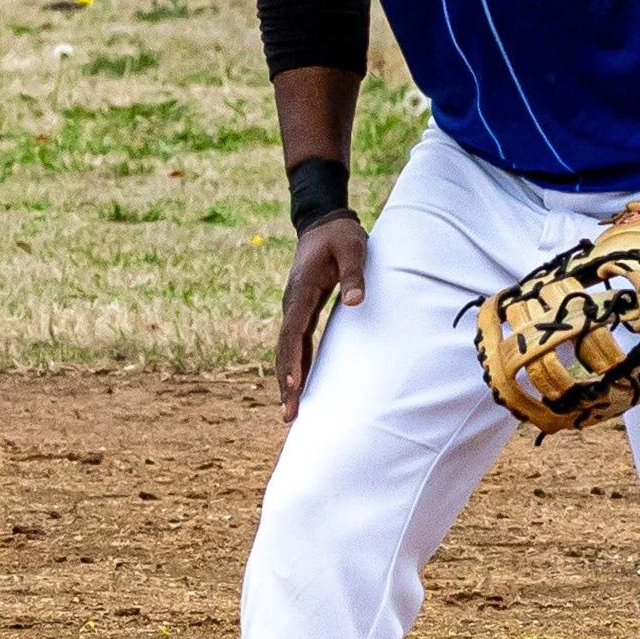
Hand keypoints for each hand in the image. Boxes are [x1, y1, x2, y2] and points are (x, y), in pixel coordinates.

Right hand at [276, 214, 366, 421]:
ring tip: (289, 413)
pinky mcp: (304, 312)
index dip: (292, 360)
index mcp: (301, 290)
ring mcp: (296, 309)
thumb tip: (355, 301)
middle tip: (288, 414)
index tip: (292, 384)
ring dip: (288, 380)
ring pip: (288, 350)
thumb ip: (354, 274)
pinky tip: (298, 387)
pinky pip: (297, 344)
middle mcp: (293, 303)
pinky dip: (296, 366)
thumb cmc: (341, 236)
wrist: (325, 224)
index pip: (293, 331)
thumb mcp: (352, 249)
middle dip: (285, 382)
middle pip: (285, 348)